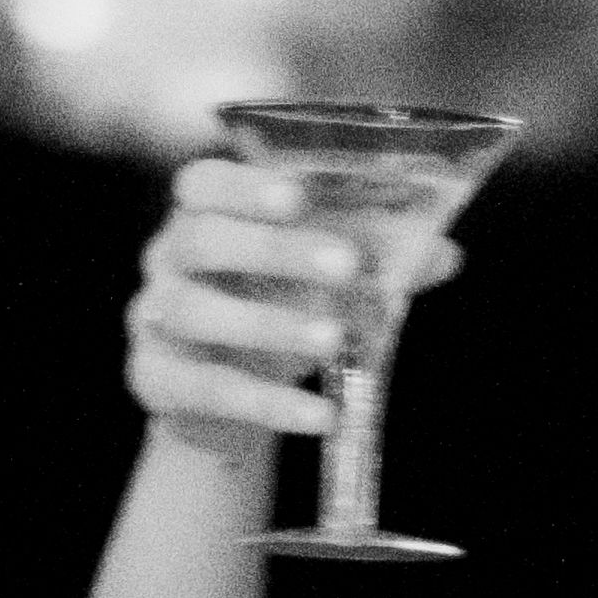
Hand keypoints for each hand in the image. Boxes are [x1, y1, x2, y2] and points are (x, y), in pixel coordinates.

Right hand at [125, 158, 444, 459]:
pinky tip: (319, 415)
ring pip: (194, 312)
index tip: (298, 194)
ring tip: (334, 340)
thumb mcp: (321, 279)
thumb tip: (445, 254)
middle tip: (346, 265)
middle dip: (273, 249)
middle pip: (202, 240)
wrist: (226, 395)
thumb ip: (375, 259)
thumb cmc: (276, 306)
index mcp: (205, 213)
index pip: (203, 182)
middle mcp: (167, 258)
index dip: (243, 186)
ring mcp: (152, 319)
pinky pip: (208, 389)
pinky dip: (267, 403)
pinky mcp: (156, 380)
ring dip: (268, 324)